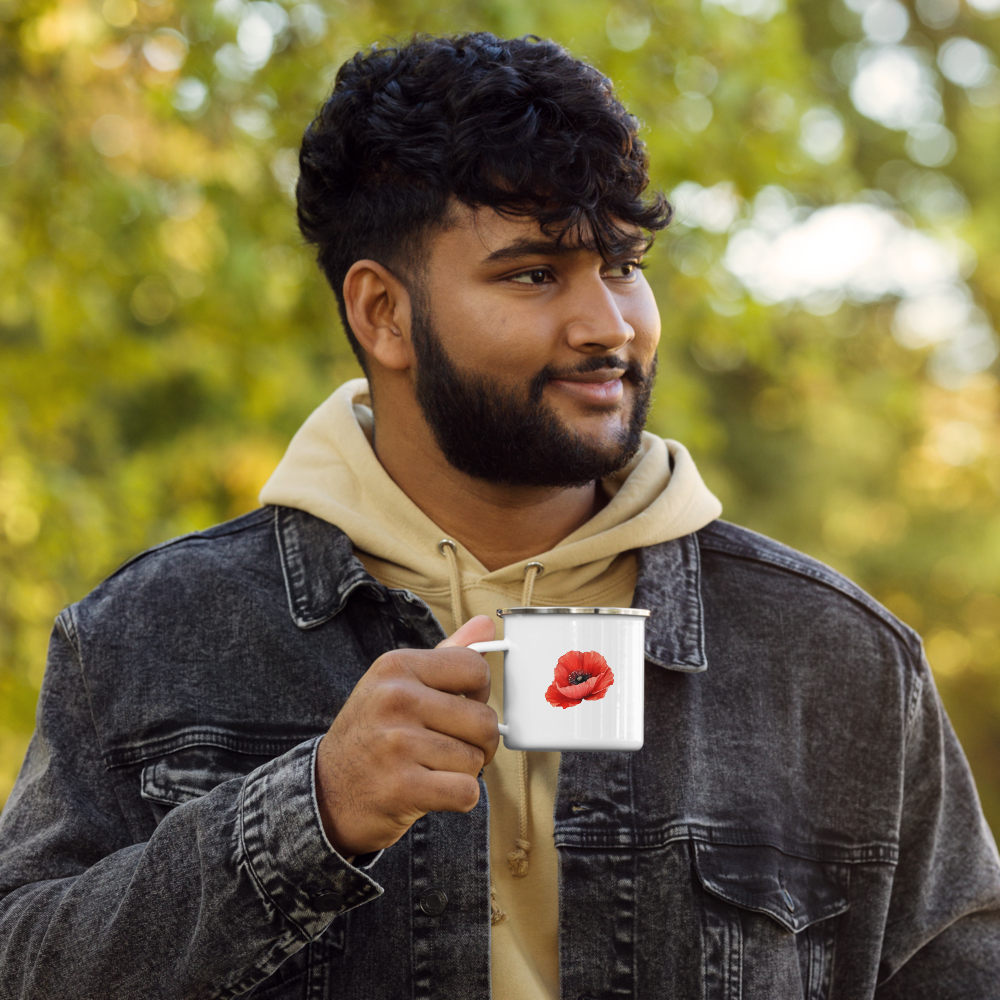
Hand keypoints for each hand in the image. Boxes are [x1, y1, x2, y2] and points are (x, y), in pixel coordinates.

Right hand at [315, 615, 498, 858]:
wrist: (326, 793)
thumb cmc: (373, 734)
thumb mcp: (398, 684)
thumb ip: (446, 654)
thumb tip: (486, 622)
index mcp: (397, 666)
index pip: (475, 669)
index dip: (479, 694)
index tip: (461, 708)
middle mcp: (395, 698)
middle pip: (483, 720)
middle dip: (478, 742)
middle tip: (449, 748)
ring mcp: (397, 743)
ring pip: (475, 759)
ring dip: (462, 772)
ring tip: (429, 768)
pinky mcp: (401, 787)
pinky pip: (466, 792)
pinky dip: (458, 798)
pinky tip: (431, 791)